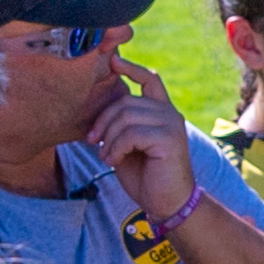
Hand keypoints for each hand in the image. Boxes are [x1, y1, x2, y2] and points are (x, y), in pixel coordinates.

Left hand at [82, 67, 199, 220]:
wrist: (166, 203)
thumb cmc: (146, 177)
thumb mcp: (128, 147)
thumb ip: (121, 127)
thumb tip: (99, 112)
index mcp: (161, 112)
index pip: (149, 80)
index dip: (131, 68)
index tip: (113, 61)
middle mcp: (169, 113)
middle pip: (126, 101)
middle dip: (103, 121)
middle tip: (92, 142)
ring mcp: (171, 124)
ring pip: (126, 116)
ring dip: (108, 138)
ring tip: (106, 157)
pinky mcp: (169, 138)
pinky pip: (131, 134)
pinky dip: (116, 148)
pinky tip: (114, 161)